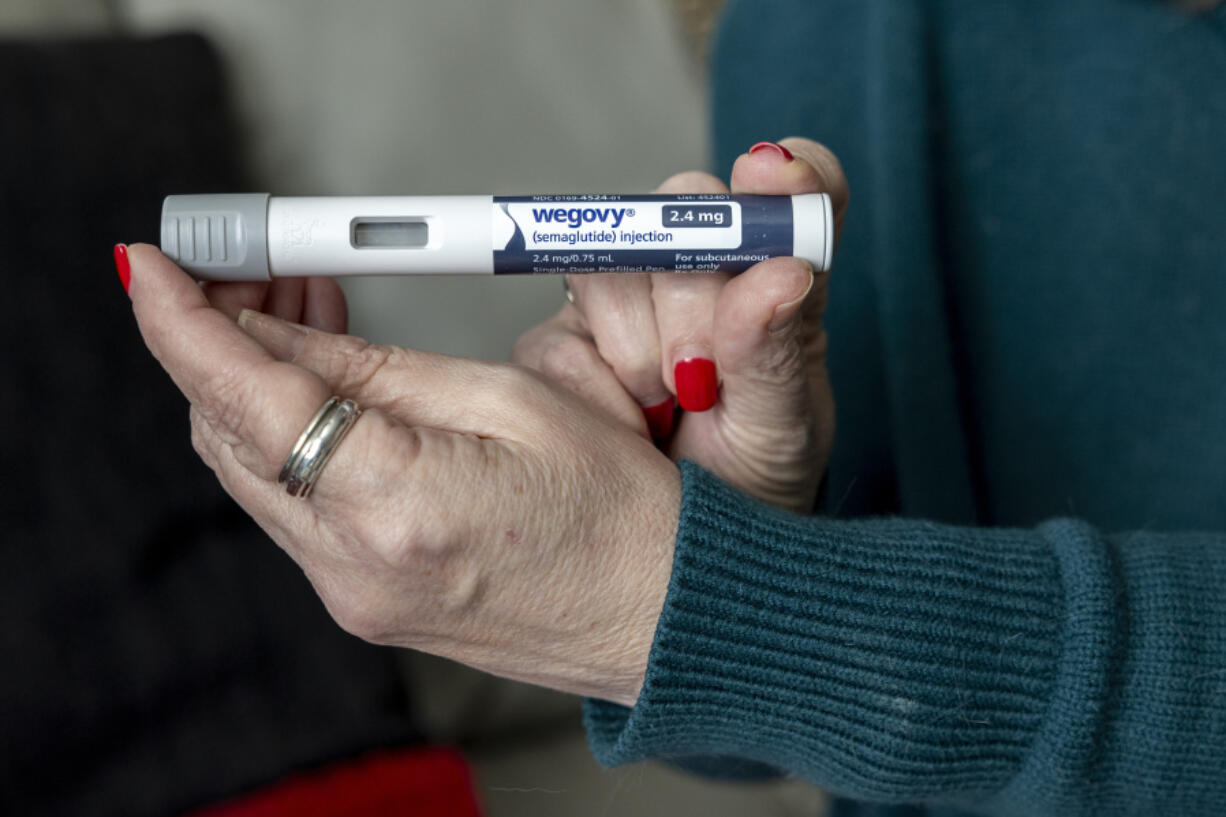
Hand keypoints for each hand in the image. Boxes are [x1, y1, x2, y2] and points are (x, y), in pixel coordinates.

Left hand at [126, 245, 679, 706]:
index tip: (147, 267)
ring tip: (303, 309)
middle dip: (221, 341)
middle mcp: (353, 567)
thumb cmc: (619, 510)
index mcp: (396, 506)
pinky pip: (293, 505)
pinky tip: (328, 385)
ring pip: (253, 470)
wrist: (660, 613)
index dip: (183, 325)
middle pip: (230, 436)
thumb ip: (378, 369)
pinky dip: (291, 437)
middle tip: (251, 267)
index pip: (248, 402)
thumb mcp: (508, 400)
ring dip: (257, 386)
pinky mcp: (361, 600)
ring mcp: (351, 594)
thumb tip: (280, 332)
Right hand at [513, 139, 847, 512]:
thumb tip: (781, 272)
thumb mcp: (784, 431)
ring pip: (611, 267)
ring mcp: (625, 302)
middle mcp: (700, 273)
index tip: (772, 176)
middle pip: (682, 210)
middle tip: (704, 376)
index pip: (792, 190)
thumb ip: (781, 352)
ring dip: (639, 351)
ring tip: (667, 409)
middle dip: (693, 296)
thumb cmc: (751, 484)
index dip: (784, 174)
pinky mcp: (561, 342)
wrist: (677, 555)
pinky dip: (595, 389)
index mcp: (774, 278)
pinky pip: (560, 335)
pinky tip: (626, 423)